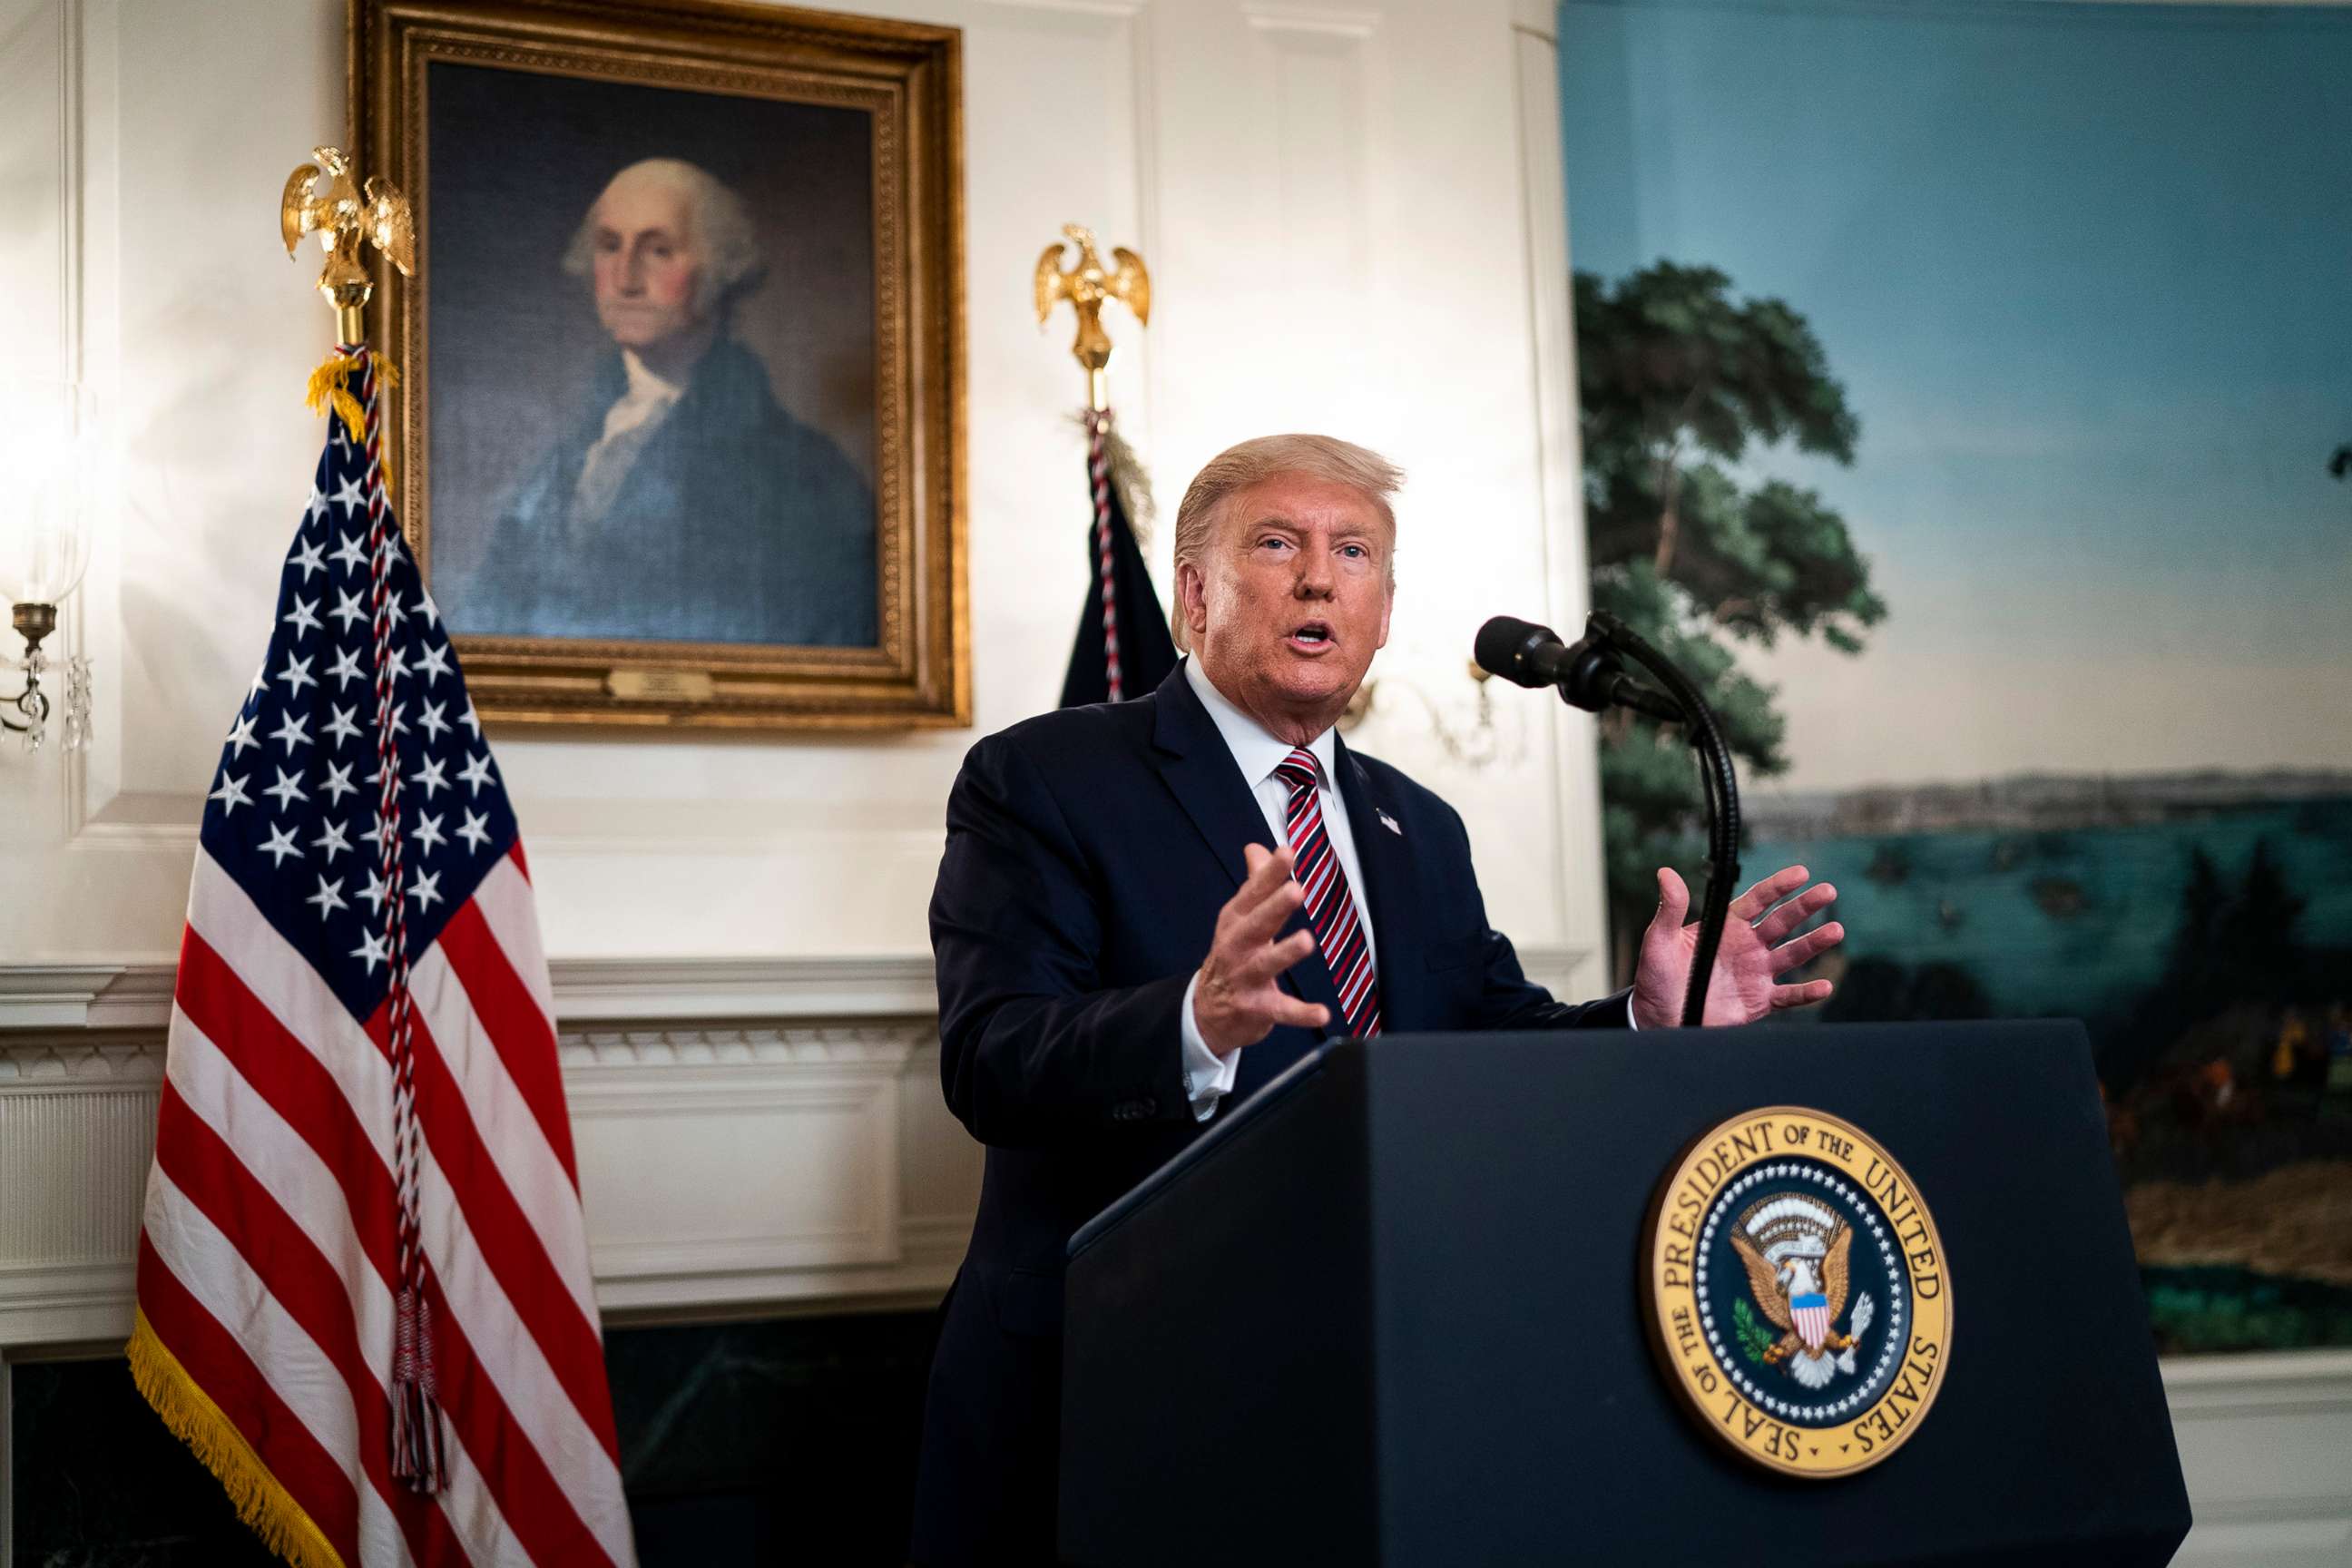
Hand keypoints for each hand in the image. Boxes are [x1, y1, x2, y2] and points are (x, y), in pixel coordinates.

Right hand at [1193, 843, 1331, 1055]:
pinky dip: (1301, 1013)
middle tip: (1296, 890)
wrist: (1206, 1011)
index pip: (1254, 892)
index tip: (1288, 852)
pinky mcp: (1257, 1008)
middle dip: (1275, 907)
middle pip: (1258, 923)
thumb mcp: (1239, 918)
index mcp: (1236, 920)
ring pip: (1267, 964)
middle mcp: (1238, 946)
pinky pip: (1282, 1010)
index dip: (1271, 873)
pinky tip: (1322, 1013)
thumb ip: (1255, 882)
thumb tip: (1258, 847)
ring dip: (1285, 952)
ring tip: (1306, 941)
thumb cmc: (1233, 955)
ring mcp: (1246, 978)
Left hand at [1631, 864, 1842, 1028]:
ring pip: (1792, 954)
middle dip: (1805, 906)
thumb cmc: (1656, 977)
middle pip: (1781, 922)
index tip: (1801, 873)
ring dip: (1814, 943)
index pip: (1757, 900)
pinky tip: (1824, 986)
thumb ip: (1669, 909)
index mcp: (1725, 927)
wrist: (1659, 1018)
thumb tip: (1665, 872)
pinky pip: (1788, 995)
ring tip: (1836, 930)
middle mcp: (1746, 946)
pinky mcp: (1760, 1001)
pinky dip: (1806, 993)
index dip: (1778, 886)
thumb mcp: (1659, 940)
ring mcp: (1756, 973)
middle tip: (1828, 891)